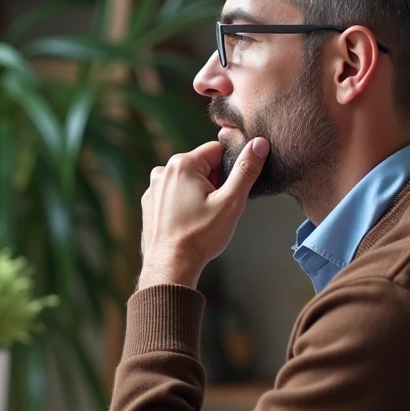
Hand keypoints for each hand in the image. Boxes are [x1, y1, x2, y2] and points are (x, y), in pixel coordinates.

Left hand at [138, 137, 267, 289]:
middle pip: (202, 166)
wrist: (171, 266)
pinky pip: (174, 195)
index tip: (228, 191)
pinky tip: (188, 222)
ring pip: (188, 181)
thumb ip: (246, 170)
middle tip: (217, 208)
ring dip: (199, 193)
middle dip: (214, 183)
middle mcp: (163, 171)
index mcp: (182, 164)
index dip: (229, 170)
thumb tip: (259, 144)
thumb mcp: (231, 202)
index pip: (217, 150)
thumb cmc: (199, 237)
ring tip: (202, 218)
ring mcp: (154, 188)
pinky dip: (184, 204)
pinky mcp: (150, 203)